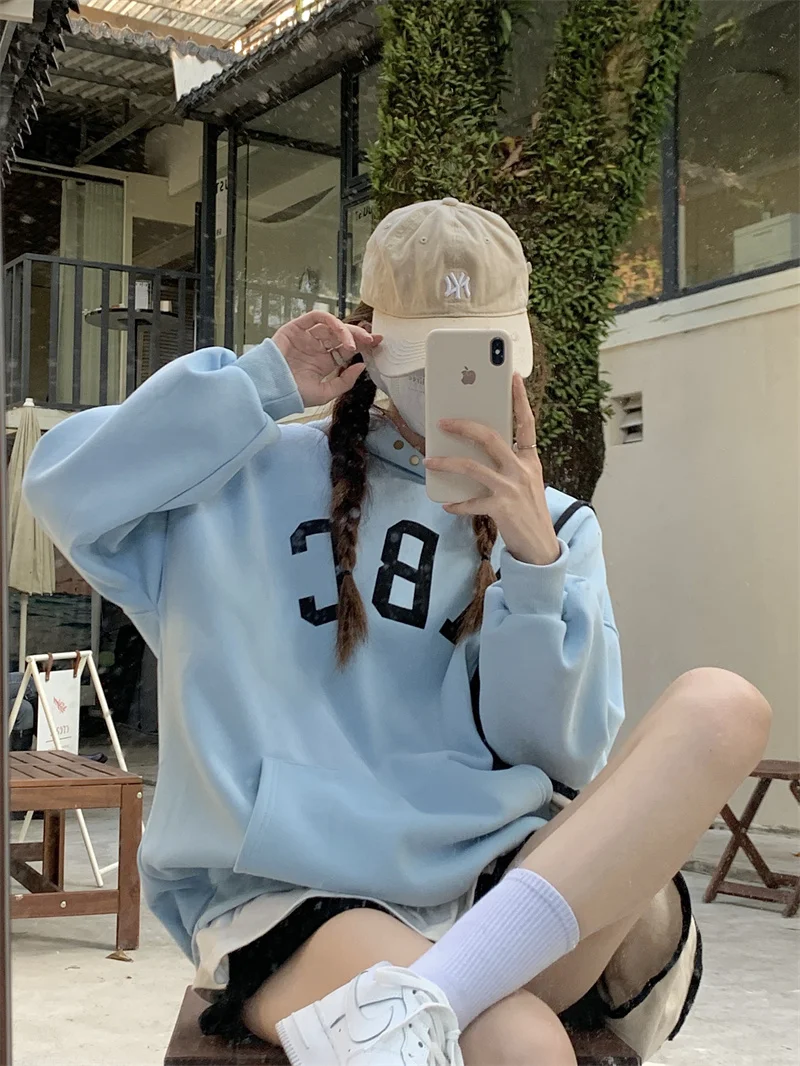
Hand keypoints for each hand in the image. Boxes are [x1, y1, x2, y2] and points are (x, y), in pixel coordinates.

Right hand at [272, 311, 381, 406]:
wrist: (271, 390)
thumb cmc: (294, 394)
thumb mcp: (326, 392)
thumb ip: (345, 381)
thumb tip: (362, 366)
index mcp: (323, 362)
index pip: (346, 348)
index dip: (362, 345)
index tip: (377, 344)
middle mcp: (316, 347)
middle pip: (341, 335)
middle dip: (359, 335)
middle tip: (372, 340)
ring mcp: (306, 337)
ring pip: (331, 326)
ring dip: (346, 331)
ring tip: (354, 343)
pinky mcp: (295, 329)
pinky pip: (315, 317)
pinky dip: (330, 321)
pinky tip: (340, 331)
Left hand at [423, 374, 560, 565]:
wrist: (541, 547)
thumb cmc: (527, 510)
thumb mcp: (524, 482)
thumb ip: (506, 463)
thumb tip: (473, 449)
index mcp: (529, 459)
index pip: (526, 423)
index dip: (519, 399)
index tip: (512, 377)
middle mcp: (522, 470)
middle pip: (492, 438)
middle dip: (465, 426)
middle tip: (443, 421)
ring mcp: (512, 488)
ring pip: (474, 467)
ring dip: (448, 463)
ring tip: (430, 462)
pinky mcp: (502, 508)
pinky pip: (471, 501)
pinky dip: (457, 503)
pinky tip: (447, 504)